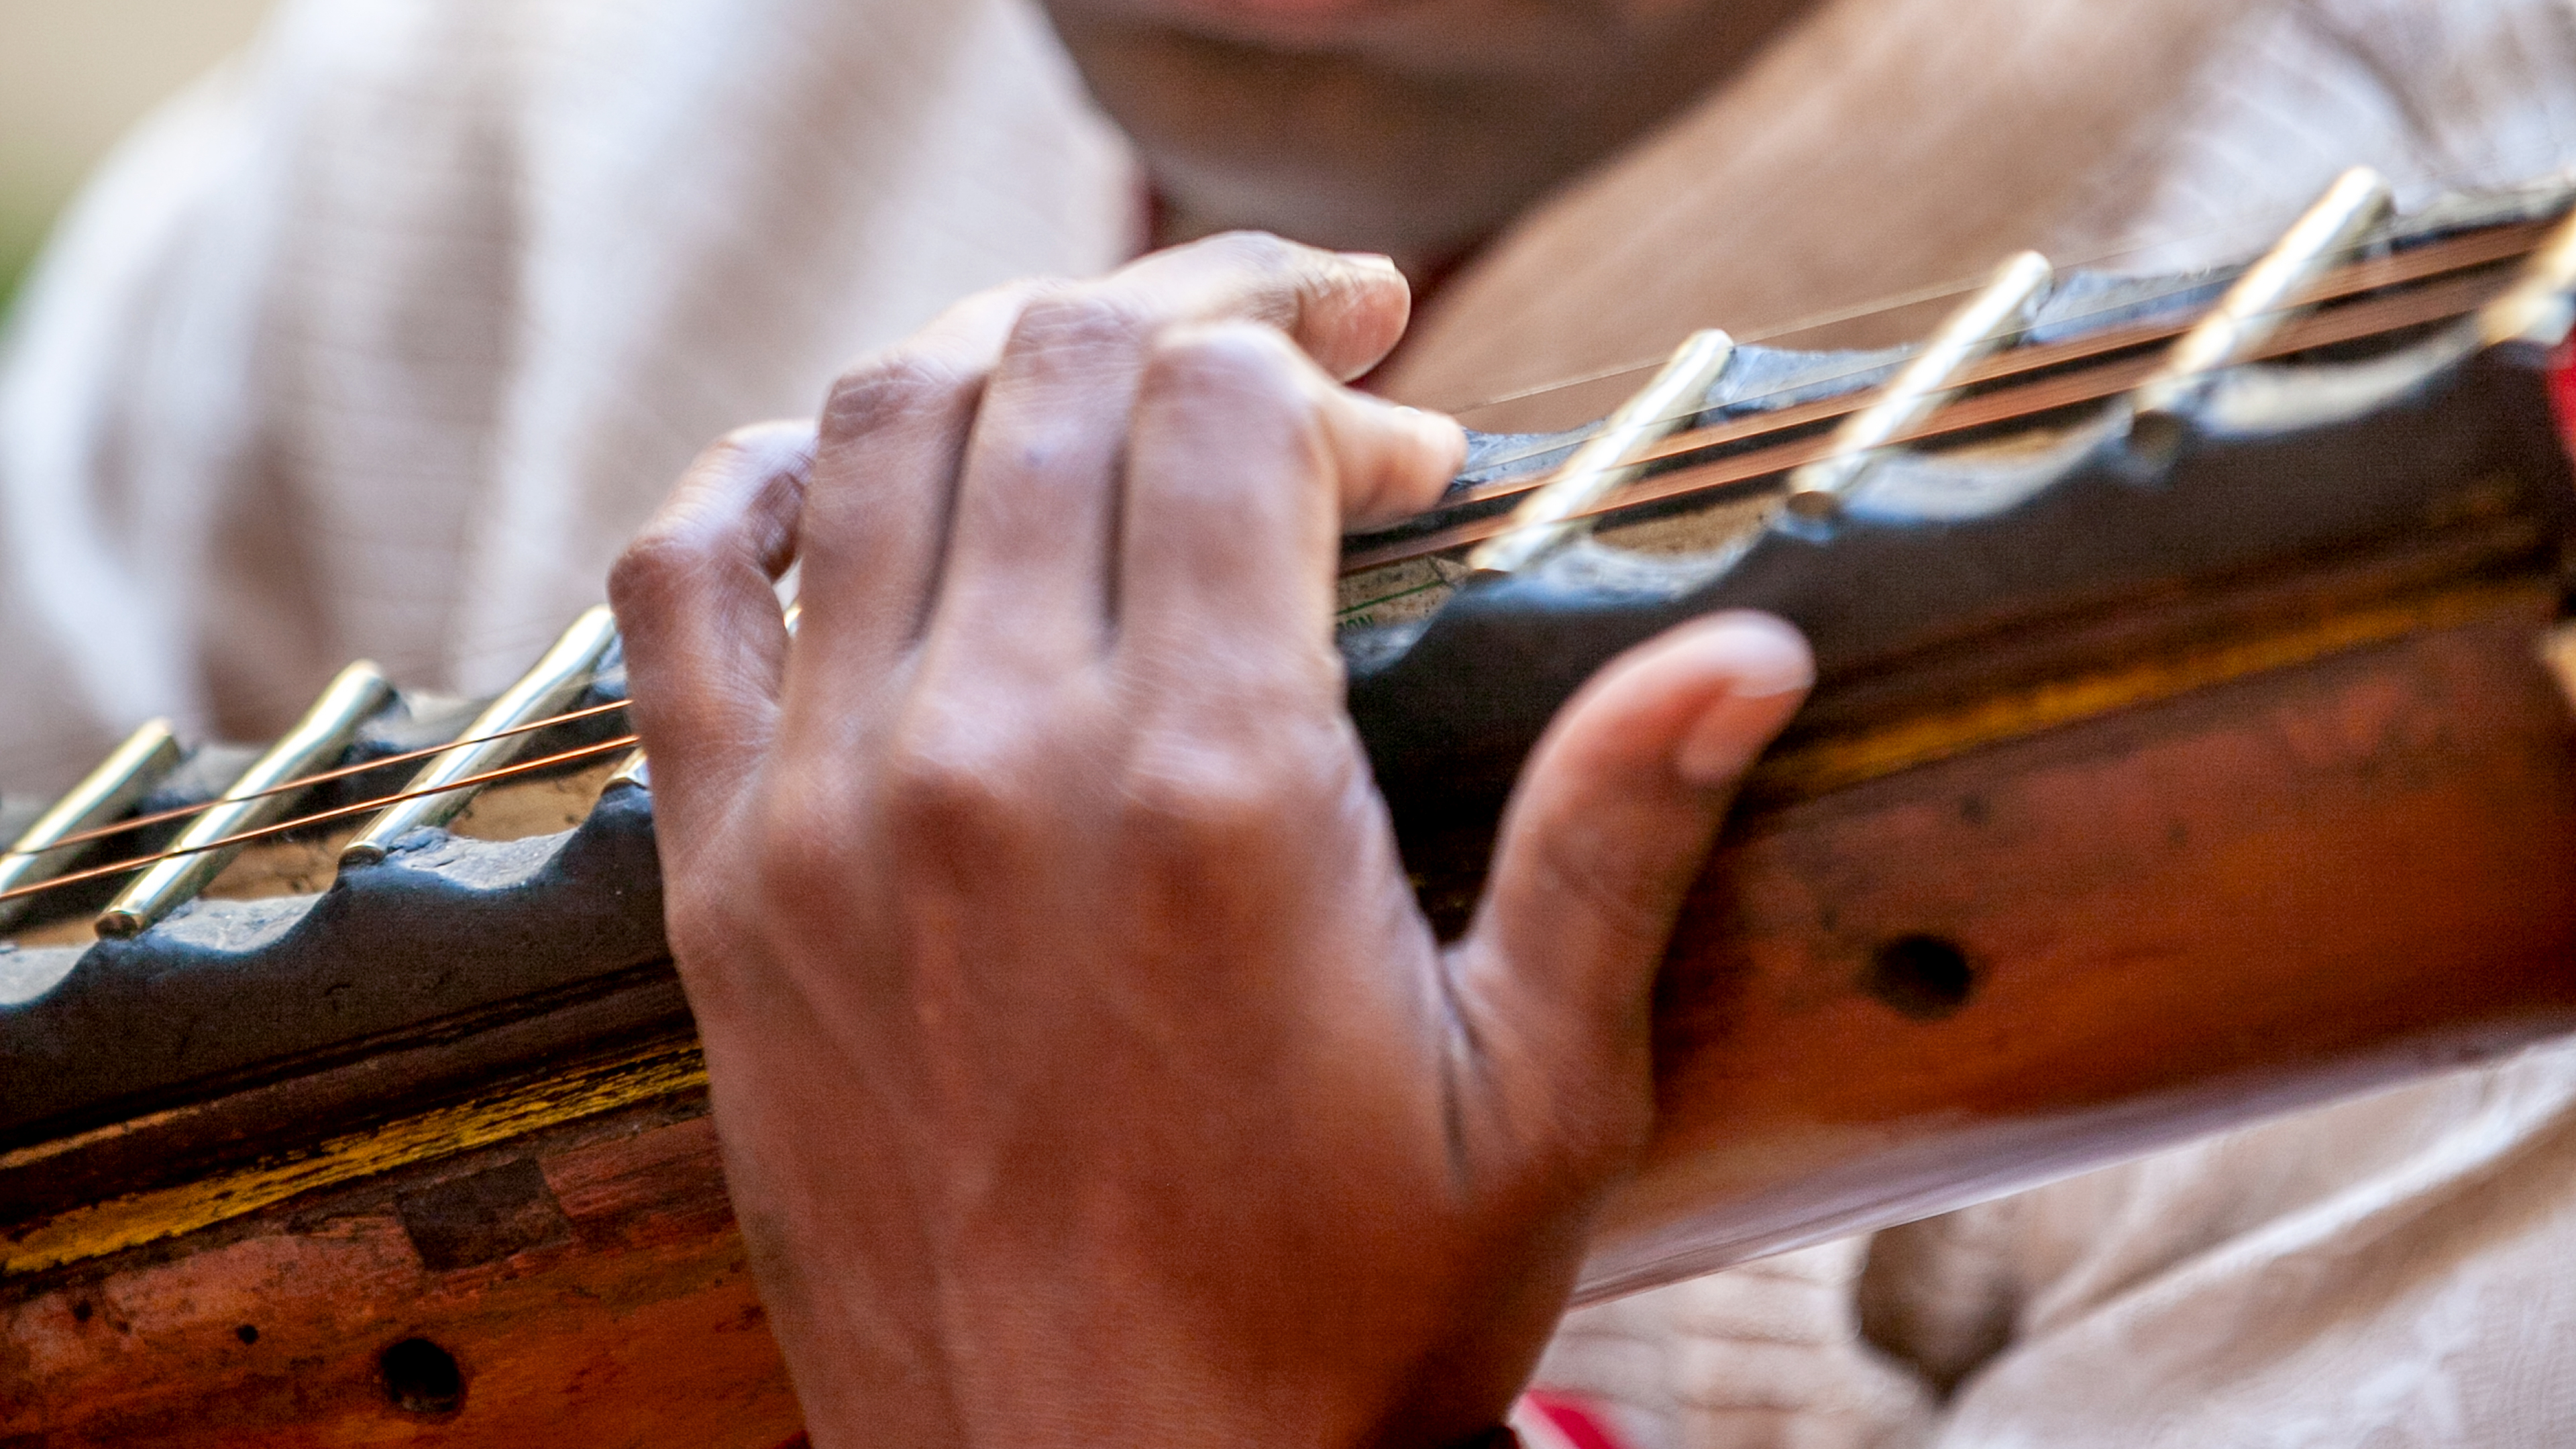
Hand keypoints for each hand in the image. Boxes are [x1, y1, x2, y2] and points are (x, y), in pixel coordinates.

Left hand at [611, 233, 1811, 1448]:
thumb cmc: (1342, 1320)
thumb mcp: (1537, 1095)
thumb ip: (1618, 836)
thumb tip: (1751, 641)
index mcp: (1220, 787)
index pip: (1232, 410)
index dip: (1333, 378)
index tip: (1404, 459)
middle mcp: (999, 761)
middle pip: (1059, 371)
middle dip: (1194, 321)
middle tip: (1286, 366)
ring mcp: (832, 812)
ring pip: (876, 430)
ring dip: (1005, 359)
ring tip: (1106, 392)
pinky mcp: (723, 883)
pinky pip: (677, 587)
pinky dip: (758, 480)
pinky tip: (852, 472)